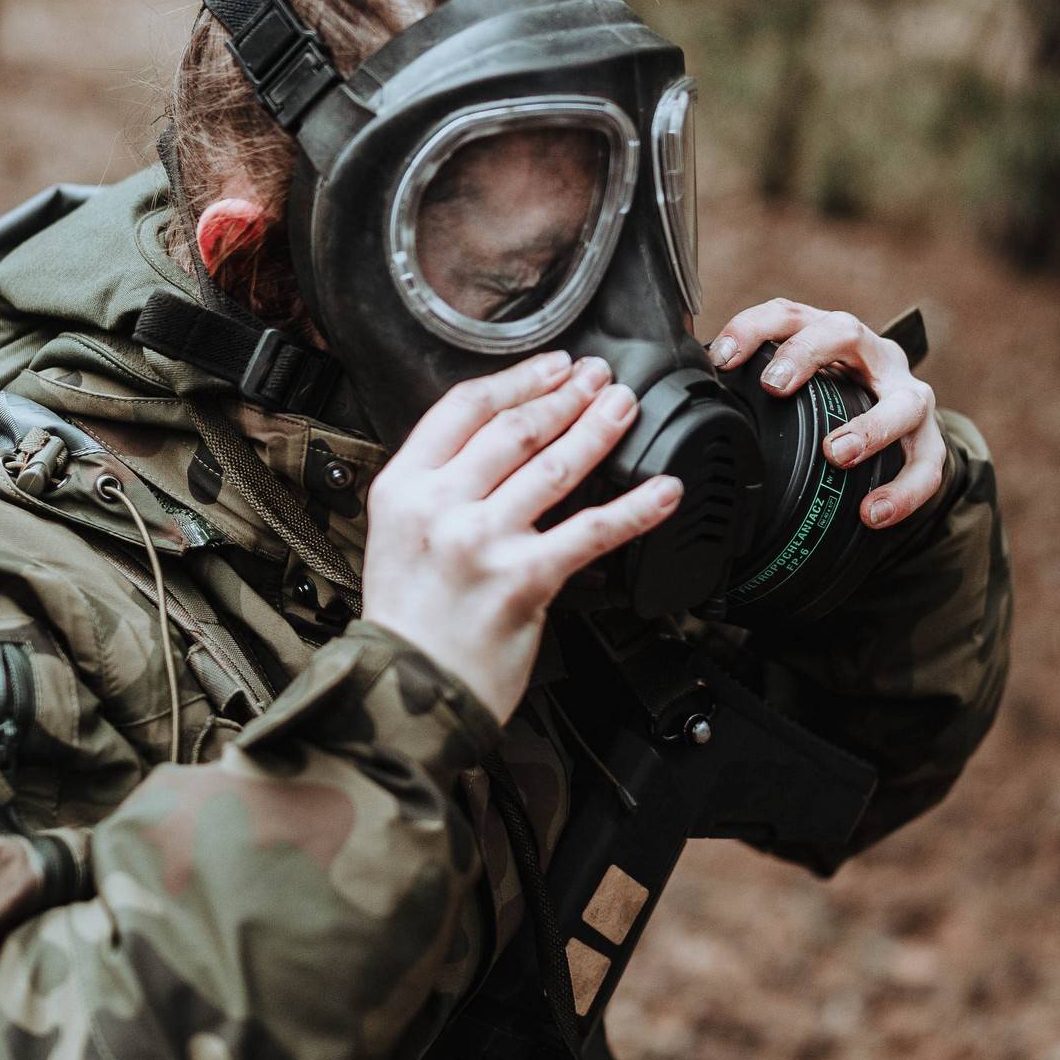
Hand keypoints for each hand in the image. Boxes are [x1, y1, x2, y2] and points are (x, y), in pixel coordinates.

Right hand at [364, 352, 683, 723]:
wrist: (411, 691)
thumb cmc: (408, 621)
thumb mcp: (395, 535)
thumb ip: (437, 488)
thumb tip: (497, 445)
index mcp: (403, 487)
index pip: (464, 409)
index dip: (518, 380)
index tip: (552, 367)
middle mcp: (441, 506)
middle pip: (515, 430)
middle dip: (567, 396)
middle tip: (599, 377)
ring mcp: (483, 540)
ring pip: (554, 467)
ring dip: (598, 430)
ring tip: (623, 409)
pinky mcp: (525, 578)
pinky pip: (593, 531)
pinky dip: (636, 507)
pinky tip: (664, 491)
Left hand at [706, 300, 942, 528]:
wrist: (902, 427)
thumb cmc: (834, 403)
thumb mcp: (798, 386)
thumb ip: (753, 389)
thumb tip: (694, 399)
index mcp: (832, 337)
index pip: (790, 314)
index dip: (754, 328)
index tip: (722, 358)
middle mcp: (873, 355)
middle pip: (846, 331)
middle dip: (808, 354)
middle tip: (775, 388)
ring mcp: (908, 394)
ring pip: (903, 401)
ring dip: (871, 427)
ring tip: (839, 453)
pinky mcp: (932, 437)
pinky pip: (928, 463)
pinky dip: (904, 490)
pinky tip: (874, 512)